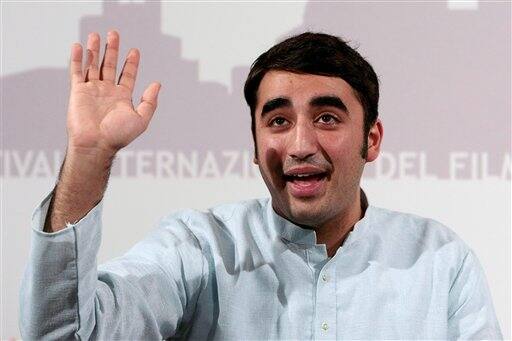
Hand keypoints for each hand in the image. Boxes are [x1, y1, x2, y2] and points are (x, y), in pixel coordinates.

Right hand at [66, 30, 160, 156]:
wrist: (96, 144)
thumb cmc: (118, 136)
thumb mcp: (141, 119)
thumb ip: (150, 102)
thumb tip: (157, 84)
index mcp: (123, 97)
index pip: (128, 75)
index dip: (131, 63)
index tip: (134, 51)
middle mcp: (107, 92)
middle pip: (110, 65)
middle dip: (112, 50)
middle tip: (114, 34)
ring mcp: (92, 90)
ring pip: (93, 65)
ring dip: (95, 50)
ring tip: (96, 35)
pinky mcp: (78, 92)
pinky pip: (77, 72)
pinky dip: (78, 59)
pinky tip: (79, 46)